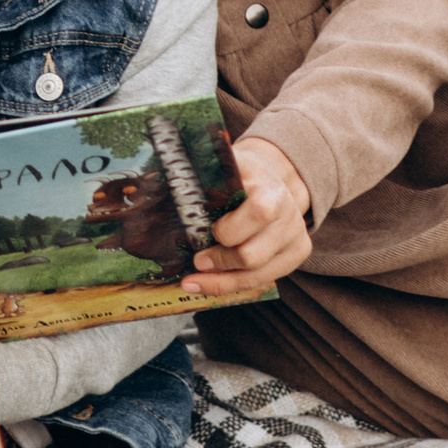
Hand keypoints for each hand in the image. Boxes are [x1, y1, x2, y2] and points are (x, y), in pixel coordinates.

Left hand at [202, 133, 312, 282]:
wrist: (274, 178)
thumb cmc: (242, 173)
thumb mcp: (227, 163)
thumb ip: (202, 169)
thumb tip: (152, 178)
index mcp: (272, 189)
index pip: (259, 213)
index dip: (230, 229)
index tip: (211, 232)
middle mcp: (290, 216)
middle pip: (252, 255)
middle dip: (220, 261)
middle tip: (197, 260)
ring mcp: (296, 238)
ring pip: (256, 275)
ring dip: (221, 281)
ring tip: (194, 281)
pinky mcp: (296, 255)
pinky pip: (261, 281)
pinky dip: (232, 285)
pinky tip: (211, 283)